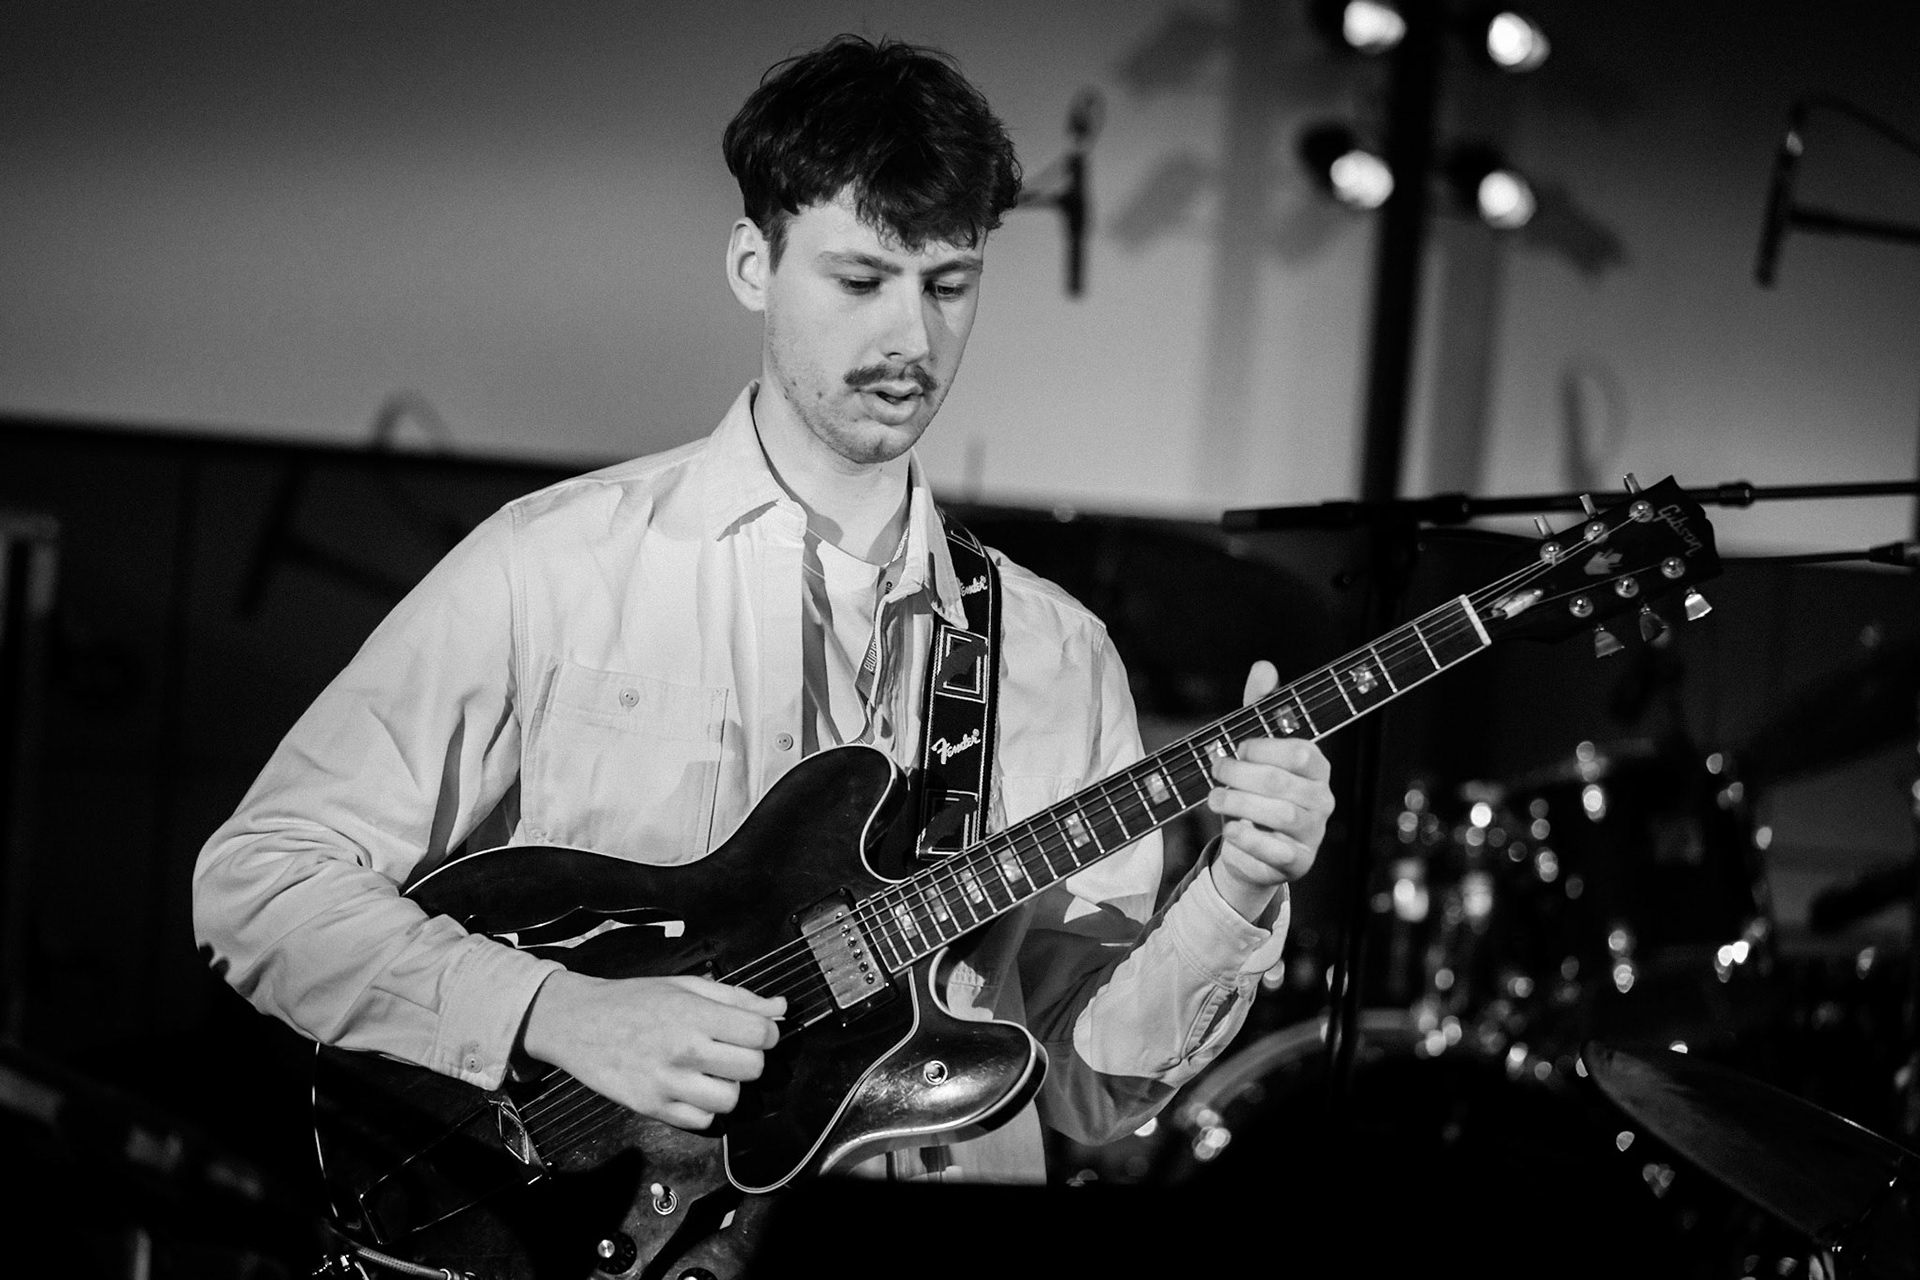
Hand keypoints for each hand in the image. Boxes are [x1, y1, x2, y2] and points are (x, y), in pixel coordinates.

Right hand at [518, 970, 785, 1130]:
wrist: (577, 1022)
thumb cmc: (633, 999)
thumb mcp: (686, 986)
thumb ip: (736, 998)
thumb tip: (780, 1008)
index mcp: (694, 1014)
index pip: (761, 1033)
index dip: (767, 1032)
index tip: (754, 1031)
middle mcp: (684, 1050)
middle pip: (752, 1069)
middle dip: (751, 1059)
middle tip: (732, 1051)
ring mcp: (667, 1083)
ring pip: (730, 1100)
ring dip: (728, 1086)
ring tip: (711, 1071)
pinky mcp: (652, 1108)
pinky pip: (702, 1121)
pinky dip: (704, 1108)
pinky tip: (692, 1088)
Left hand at [1206, 660, 1334, 922]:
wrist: (1250, 849)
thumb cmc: (1253, 791)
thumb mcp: (1254, 750)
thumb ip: (1259, 710)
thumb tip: (1264, 665)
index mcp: (1316, 767)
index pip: (1298, 751)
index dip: (1261, 748)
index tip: (1235, 750)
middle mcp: (1322, 799)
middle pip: (1283, 783)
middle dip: (1240, 776)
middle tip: (1216, 774)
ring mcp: (1313, 833)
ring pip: (1280, 815)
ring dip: (1238, 805)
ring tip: (1215, 800)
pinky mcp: (1297, 863)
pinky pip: (1274, 851)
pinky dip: (1248, 840)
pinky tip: (1231, 832)